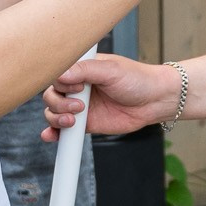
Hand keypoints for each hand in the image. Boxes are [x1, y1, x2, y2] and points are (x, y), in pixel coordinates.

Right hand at [44, 51, 177, 138]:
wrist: (155, 101)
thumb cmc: (137, 79)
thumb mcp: (111, 70)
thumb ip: (86, 70)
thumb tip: (62, 73)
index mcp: (82, 68)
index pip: (56, 74)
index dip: (60, 83)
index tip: (77, 86)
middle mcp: (78, 86)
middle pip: (51, 95)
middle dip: (59, 103)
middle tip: (80, 106)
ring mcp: (80, 105)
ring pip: (54, 112)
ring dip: (56, 118)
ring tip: (74, 120)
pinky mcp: (85, 123)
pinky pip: (64, 129)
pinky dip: (54, 133)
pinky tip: (51, 136)